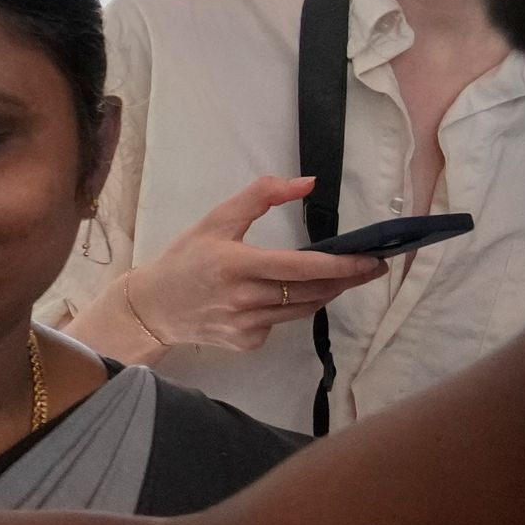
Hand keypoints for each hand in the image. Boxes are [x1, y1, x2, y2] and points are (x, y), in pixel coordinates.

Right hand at [96, 176, 386, 357]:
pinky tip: (280, 298)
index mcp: (236, 264)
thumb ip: (261, 197)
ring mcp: (246, 325)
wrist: (153, 308)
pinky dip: (290, 308)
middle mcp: (244, 298)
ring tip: (341, 278)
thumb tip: (307, 182)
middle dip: (347, 279)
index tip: (371, 259)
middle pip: (312, 291)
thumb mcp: (216, 220)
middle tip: (371, 267)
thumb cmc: (186, 259)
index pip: (302, 267)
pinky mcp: (246, 342)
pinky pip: (281, 323)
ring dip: (326, 293)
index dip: (342, 266)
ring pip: (303, 309)